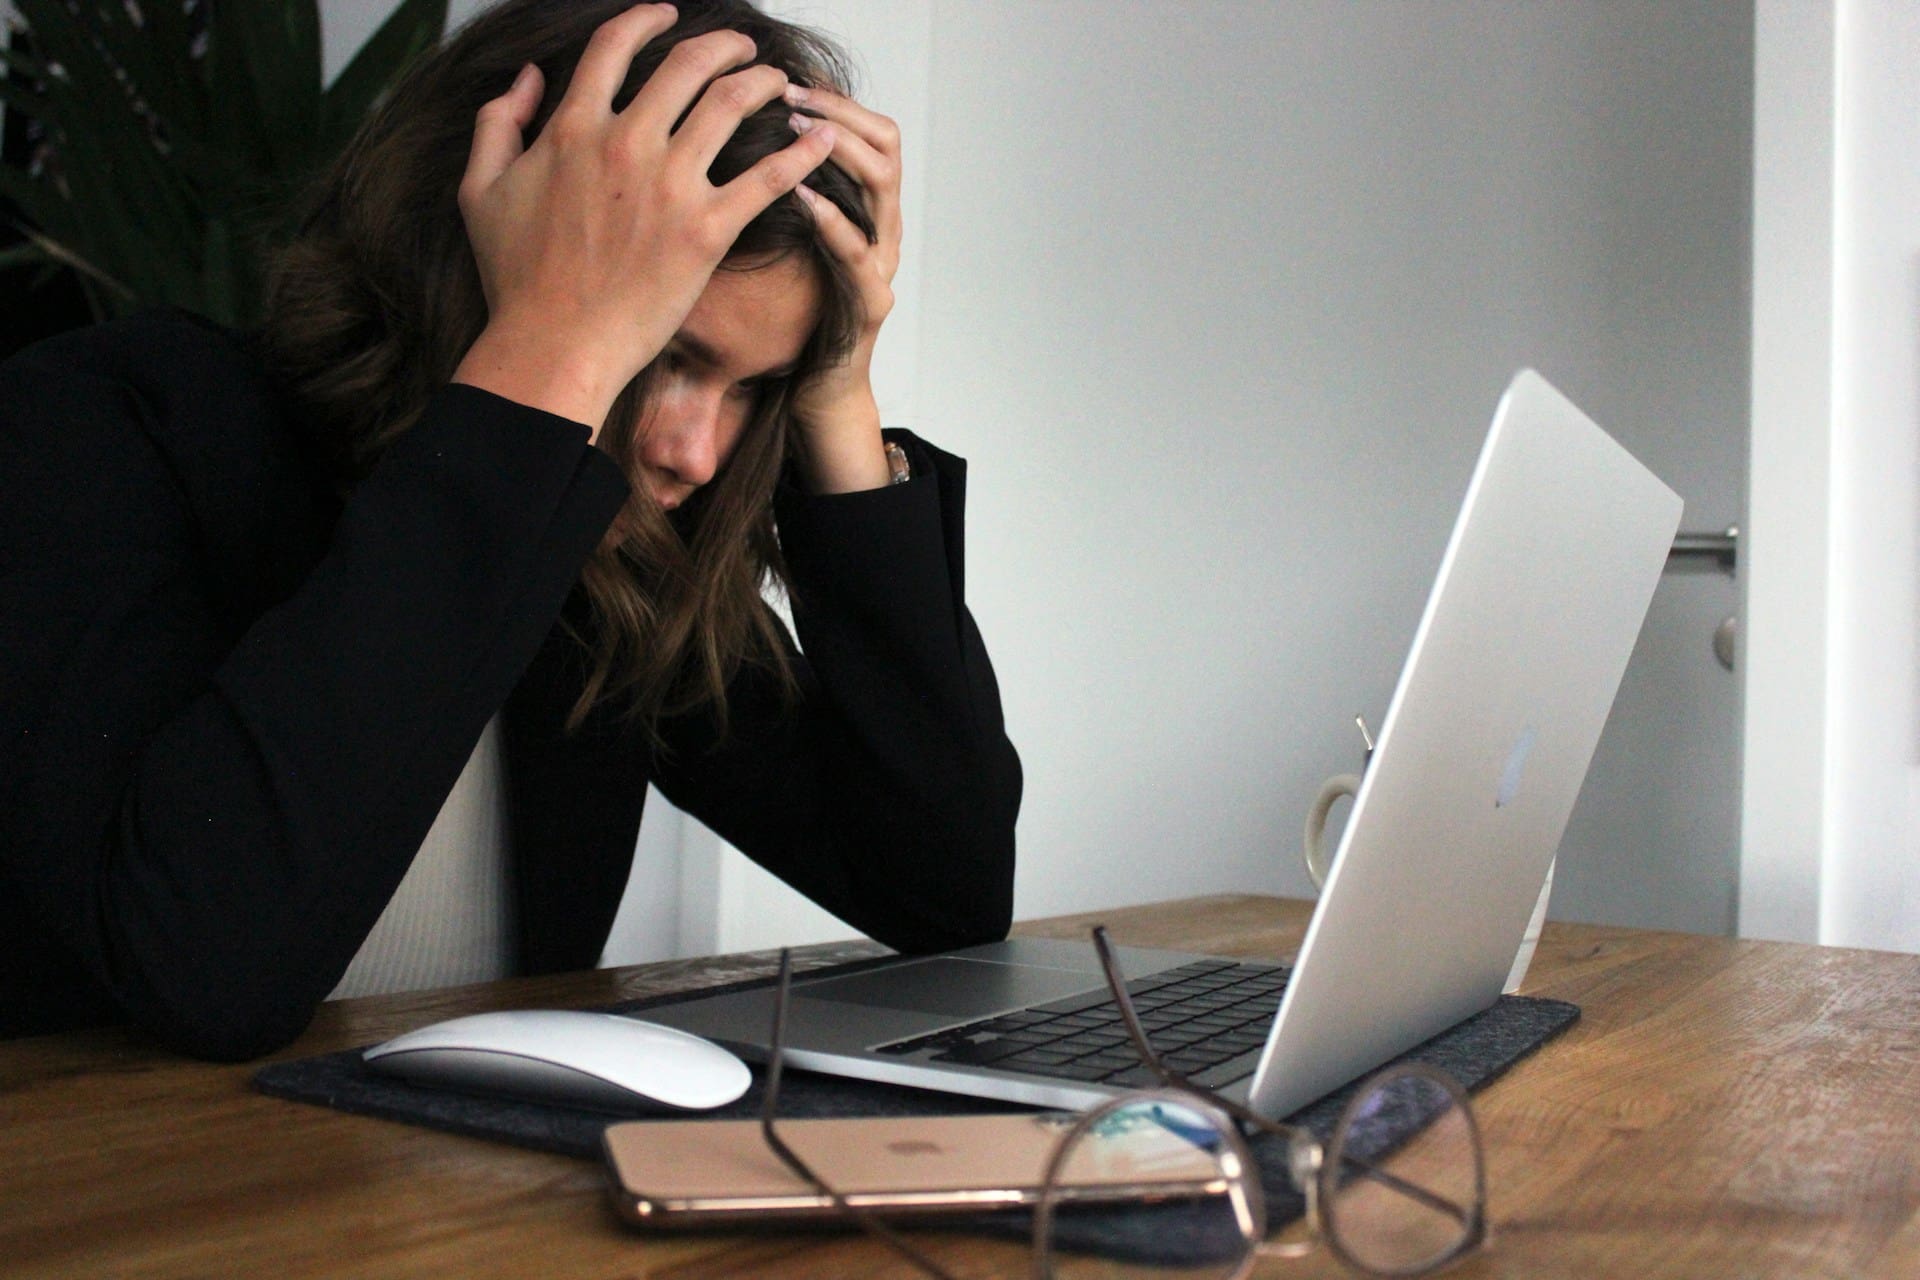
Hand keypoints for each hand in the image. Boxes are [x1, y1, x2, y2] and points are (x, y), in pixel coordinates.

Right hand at [451, 4, 837, 438]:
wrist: (553, 345)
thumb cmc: (516, 278)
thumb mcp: (480, 190)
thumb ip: (498, 122)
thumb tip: (527, 78)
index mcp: (572, 128)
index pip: (616, 46)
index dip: (646, 19)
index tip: (668, 15)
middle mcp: (626, 143)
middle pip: (687, 64)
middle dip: (724, 45)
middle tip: (743, 48)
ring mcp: (670, 185)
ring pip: (732, 104)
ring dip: (763, 82)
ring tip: (780, 82)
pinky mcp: (707, 231)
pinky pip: (768, 177)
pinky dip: (802, 152)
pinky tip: (822, 138)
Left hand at [784, 84, 902, 492]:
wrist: (814, 392)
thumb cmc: (792, 317)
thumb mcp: (782, 242)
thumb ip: (774, 195)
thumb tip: (728, 139)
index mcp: (864, 209)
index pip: (869, 130)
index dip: (835, 99)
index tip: (790, 78)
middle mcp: (883, 229)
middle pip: (885, 144)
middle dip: (837, 111)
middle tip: (790, 94)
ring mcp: (883, 265)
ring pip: (883, 186)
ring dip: (838, 150)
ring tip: (795, 131)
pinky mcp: (871, 304)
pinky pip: (859, 252)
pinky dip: (832, 219)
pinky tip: (801, 196)